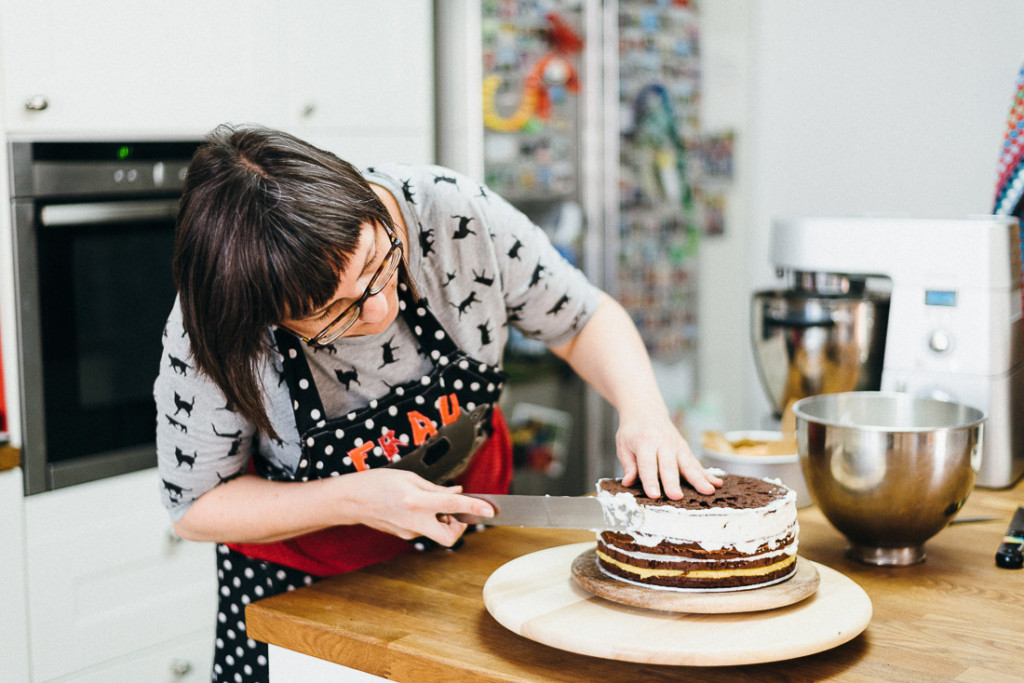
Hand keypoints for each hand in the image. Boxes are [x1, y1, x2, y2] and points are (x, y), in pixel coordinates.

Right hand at [331, 469, 494, 546]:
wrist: (351, 500)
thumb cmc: (377, 483)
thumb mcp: (410, 478)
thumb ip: (436, 488)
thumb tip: (457, 493)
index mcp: (417, 501)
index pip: (454, 505)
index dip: (475, 507)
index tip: (490, 510)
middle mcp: (414, 521)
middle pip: (449, 536)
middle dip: (459, 527)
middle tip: (456, 511)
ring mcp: (408, 532)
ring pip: (436, 532)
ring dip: (441, 519)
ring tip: (427, 501)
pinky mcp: (403, 536)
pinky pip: (424, 529)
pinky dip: (428, 520)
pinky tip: (415, 507)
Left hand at [616, 411, 721, 499]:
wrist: (645, 410)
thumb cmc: (633, 430)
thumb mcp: (624, 445)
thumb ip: (628, 465)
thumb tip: (628, 483)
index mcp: (645, 441)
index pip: (647, 464)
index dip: (650, 481)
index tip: (654, 495)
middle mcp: (663, 443)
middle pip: (669, 466)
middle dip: (673, 483)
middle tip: (677, 497)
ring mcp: (677, 445)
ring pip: (688, 465)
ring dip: (698, 479)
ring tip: (708, 491)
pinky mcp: (685, 449)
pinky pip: (696, 463)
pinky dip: (707, 474)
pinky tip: (716, 483)